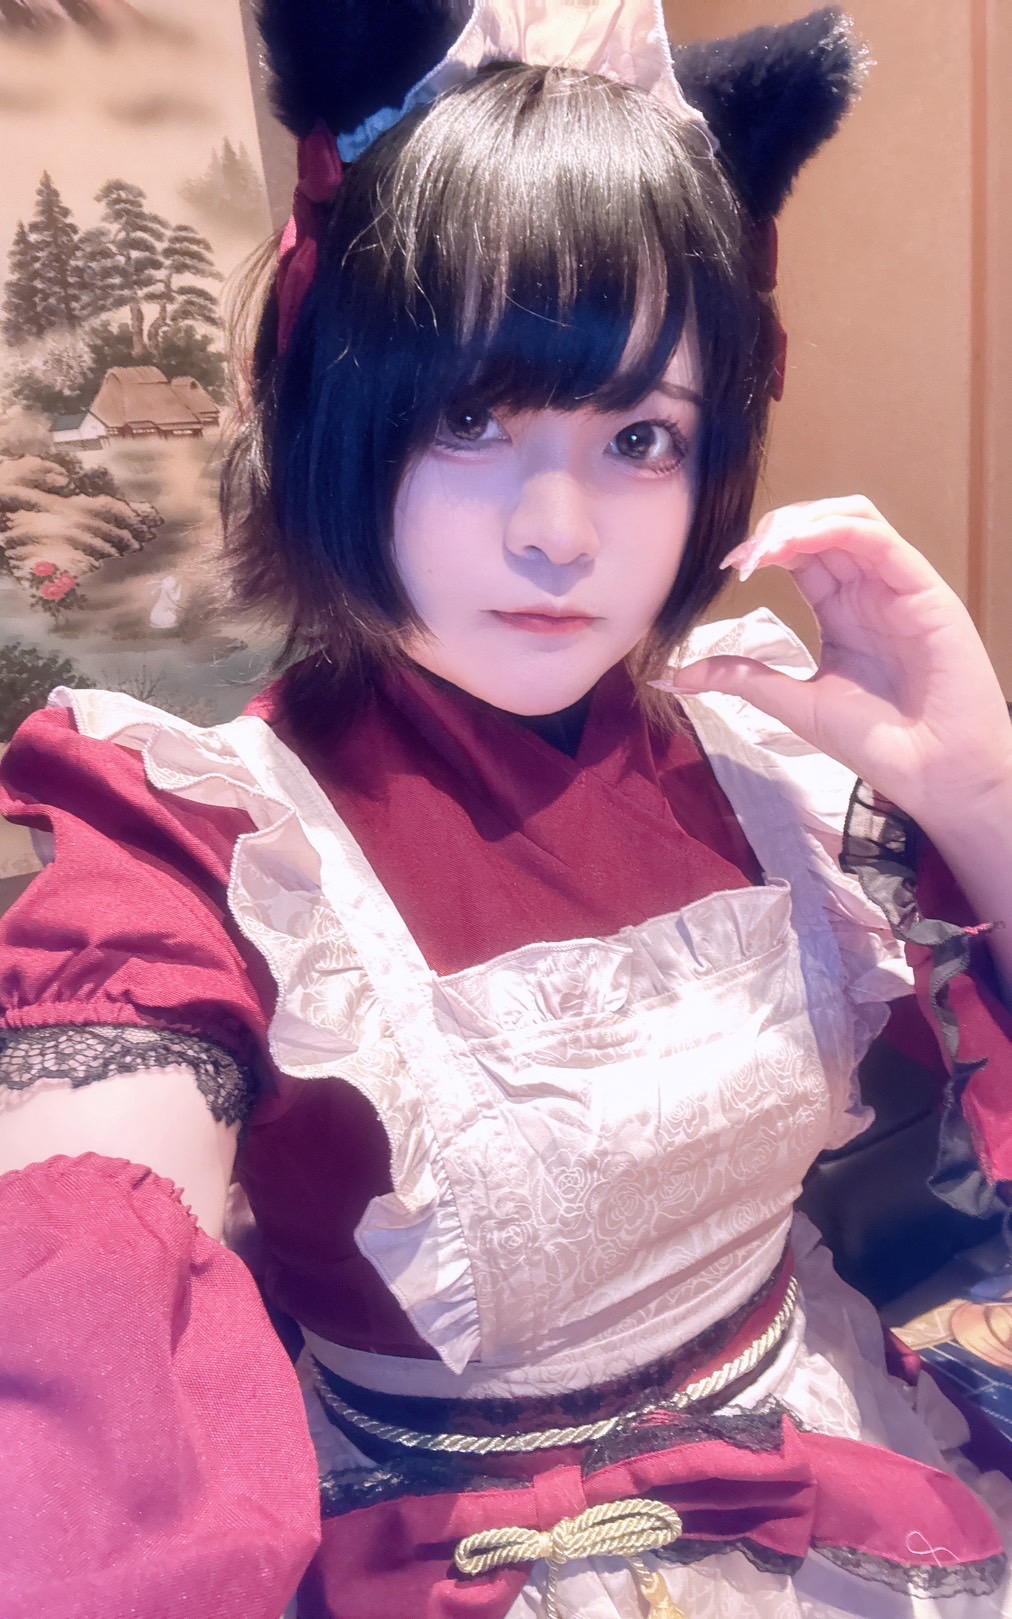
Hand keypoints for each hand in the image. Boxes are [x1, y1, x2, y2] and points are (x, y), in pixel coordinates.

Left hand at [655, 496, 1011, 836]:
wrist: (934, 774)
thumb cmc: (878, 742)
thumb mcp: (796, 703)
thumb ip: (744, 678)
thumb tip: (678, 676)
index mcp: (841, 610)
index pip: (800, 554)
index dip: (762, 549)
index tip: (728, 568)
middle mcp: (869, 590)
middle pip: (822, 526)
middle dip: (775, 529)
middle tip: (742, 555)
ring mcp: (897, 586)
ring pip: (852, 519)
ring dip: (803, 521)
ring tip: (767, 546)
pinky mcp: (923, 590)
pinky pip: (880, 540)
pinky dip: (836, 529)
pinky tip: (801, 544)